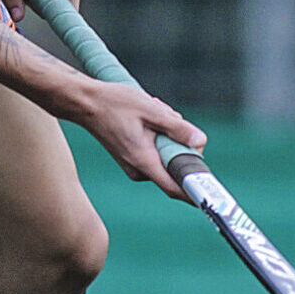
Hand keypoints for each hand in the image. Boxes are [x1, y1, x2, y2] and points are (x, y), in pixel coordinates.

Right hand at [69, 78, 204, 197]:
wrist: (85, 103)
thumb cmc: (114, 104)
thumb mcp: (151, 110)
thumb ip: (177, 127)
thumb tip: (200, 141)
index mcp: (144, 161)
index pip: (174, 187)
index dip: (194, 191)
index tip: (209, 189)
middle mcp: (138, 169)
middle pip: (174, 167)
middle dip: (180, 144)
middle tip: (169, 118)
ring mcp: (134, 165)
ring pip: (166, 156)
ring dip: (168, 136)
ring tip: (154, 113)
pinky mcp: (132, 158)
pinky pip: (155, 152)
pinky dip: (158, 136)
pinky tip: (147, 118)